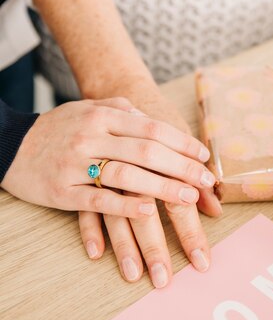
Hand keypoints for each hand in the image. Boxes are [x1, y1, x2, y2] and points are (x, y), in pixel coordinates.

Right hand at [2, 94, 214, 224]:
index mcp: (103, 116)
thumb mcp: (89, 109)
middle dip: (181, 167)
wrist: (9, 144)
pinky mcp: (62, 192)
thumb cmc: (59, 127)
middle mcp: (91, 137)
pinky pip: (97, 201)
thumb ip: (124, 111)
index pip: (152, 129)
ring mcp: (76, 165)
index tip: (204, 157)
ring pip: (126, 176)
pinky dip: (124, 206)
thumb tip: (158, 120)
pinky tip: (148, 210)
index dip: (182, 143)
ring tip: (189, 198)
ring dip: (162, 188)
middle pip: (146, 151)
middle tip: (206, 181)